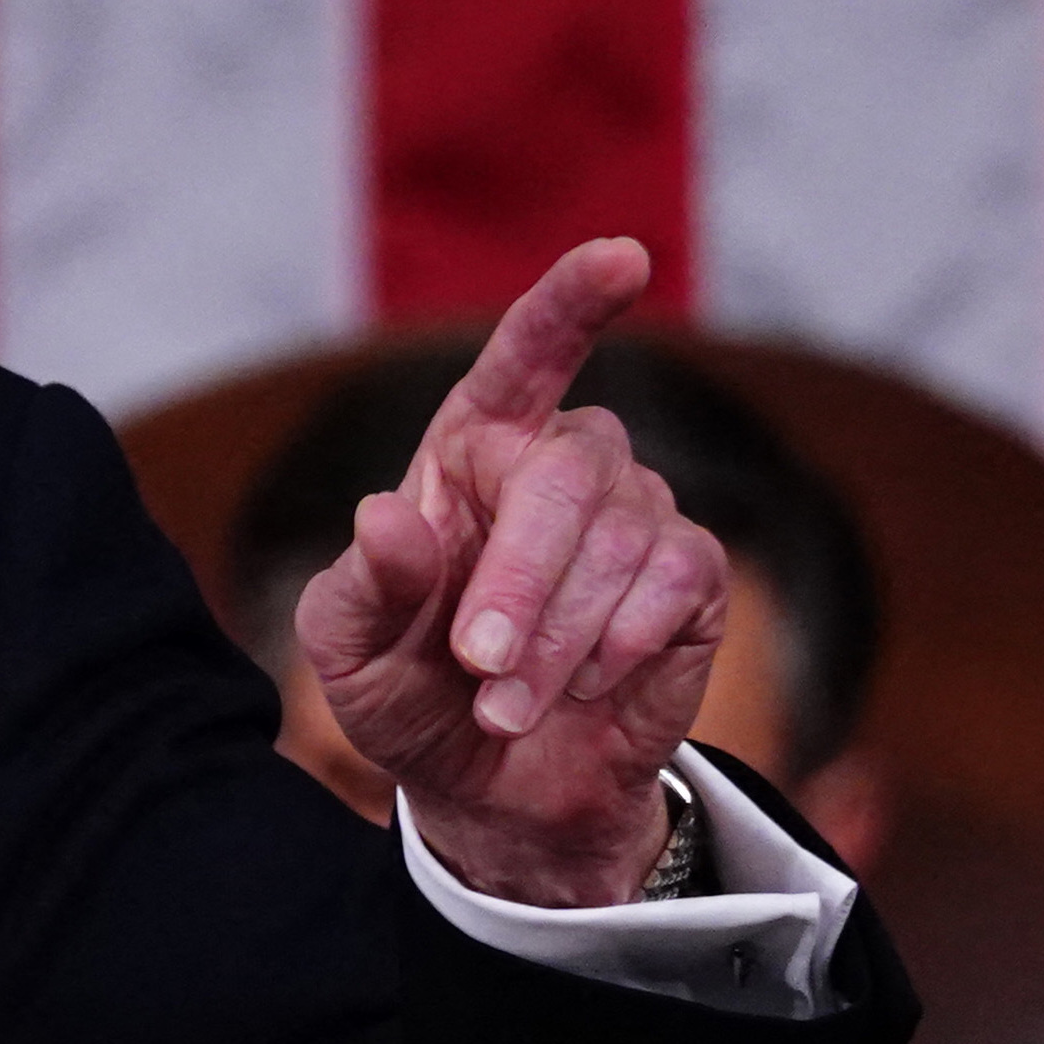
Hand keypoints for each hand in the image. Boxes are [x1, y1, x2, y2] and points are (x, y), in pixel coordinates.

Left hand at [291, 241, 726, 906]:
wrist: (490, 786)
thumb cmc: (409, 692)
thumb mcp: (351, 651)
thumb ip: (363, 586)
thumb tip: (385, 513)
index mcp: (471, 448)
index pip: (527, 354)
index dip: (572, 301)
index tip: (624, 257)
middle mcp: (560, 463)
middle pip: (565, 473)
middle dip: (521, 578)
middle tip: (482, 665)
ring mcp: (635, 513)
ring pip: (622, 539)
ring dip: (560, 638)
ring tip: (510, 704)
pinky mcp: (692, 578)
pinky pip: (678, 583)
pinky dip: (622, 644)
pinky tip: (587, 687)